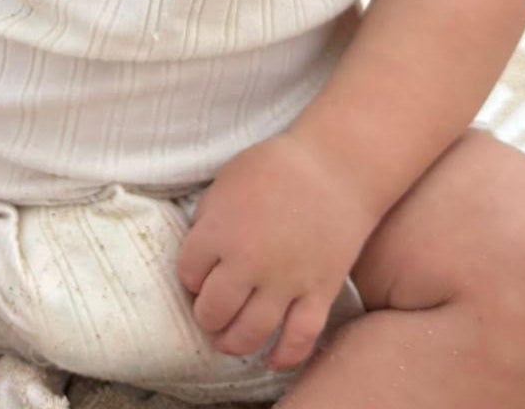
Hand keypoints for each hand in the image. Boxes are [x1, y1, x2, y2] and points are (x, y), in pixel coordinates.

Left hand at [176, 132, 378, 370]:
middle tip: (211, 313)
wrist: (337, 164)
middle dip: (207, 316)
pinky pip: (300, 337)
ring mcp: (286, 280)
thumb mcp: (227, 180)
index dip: (191, 276)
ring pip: (250, 334)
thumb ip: (208, 218)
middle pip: (213, 311)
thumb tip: (200, 253)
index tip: (199, 275)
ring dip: (234, 342)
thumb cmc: (277, 165)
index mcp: (220, 230)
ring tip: (230, 339)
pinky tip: (273, 359)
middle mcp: (249, 261)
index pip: (188, 274)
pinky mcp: (319, 291)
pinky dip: (285, 356)